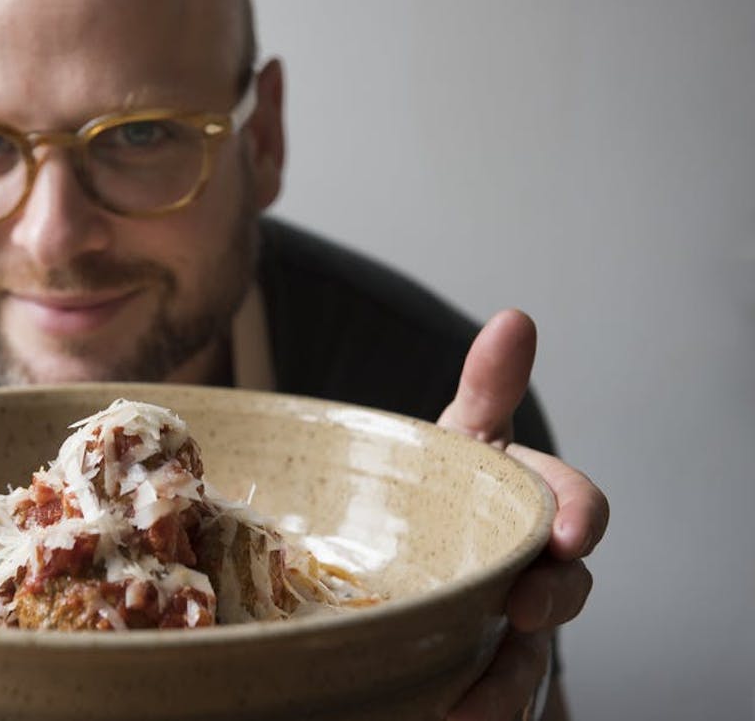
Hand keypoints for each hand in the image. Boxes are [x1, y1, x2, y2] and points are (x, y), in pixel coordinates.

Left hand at [437, 310, 608, 720]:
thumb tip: (516, 317)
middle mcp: (536, 568)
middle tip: (524, 611)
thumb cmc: (450, 488)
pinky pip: (496, 696)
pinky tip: (445, 718)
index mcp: (535, 506)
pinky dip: (480, 712)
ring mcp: (513, 624)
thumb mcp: (462, 437)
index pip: (578, 507)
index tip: (568, 533)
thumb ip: (490, 386)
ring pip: (529, 659)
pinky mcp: (483, 665)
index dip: (579, 518)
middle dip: (554, 601)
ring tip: (467, 708)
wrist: (419, 549)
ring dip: (507, 684)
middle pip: (567, 589)